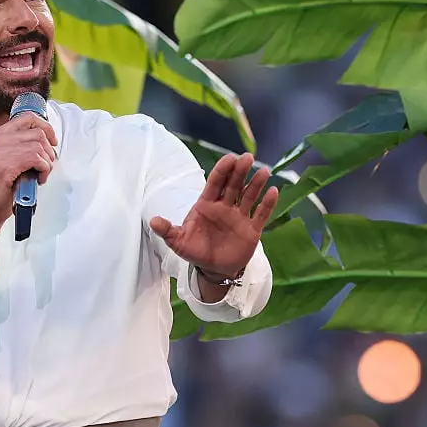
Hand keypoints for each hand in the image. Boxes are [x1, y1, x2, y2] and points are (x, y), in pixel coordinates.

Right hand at [0, 112, 57, 234]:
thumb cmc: (0, 185)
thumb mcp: (7, 157)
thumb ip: (21, 145)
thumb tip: (47, 139)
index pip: (28, 118)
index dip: (46, 127)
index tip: (53, 140)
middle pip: (38, 134)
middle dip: (49, 151)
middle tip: (46, 165)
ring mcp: (1, 153)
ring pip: (39, 147)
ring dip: (47, 163)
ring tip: (41, 174)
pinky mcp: (6, 167)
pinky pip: (37, 160)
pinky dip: (44, 170)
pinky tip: (39, 179)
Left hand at [149, 153, 277, 277]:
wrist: (213, 268)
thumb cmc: (195, 250)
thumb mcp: (179, 242)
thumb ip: (168, 231)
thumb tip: (153, 221)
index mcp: (206, 204)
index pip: (214, 183)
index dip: (222, 170)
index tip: (230, 158)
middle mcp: (224, 206)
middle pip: (233, 185)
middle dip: (240, 171)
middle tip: (247, 158)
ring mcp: (239, 216)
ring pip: (249, 196)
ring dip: (256, 184)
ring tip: (264, 171)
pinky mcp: (252, 229)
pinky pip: (261, 214)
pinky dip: (268, 203)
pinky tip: (273, 191)